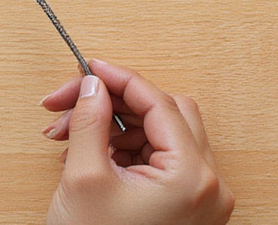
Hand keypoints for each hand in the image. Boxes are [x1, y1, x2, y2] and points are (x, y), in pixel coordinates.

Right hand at [40, 60, 233, 224]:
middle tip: (69, 102)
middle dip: (113, 104)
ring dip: (115, 130)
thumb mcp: (84, 180)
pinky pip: (160, 163)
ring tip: (68, 139)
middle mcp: (208, 186)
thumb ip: (90, 122)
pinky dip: (126, 154)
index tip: (87, 67)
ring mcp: (201, 201)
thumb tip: (92, 85)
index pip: (158, 103)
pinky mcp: (187, 211)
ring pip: (161, 137)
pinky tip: (89, 157)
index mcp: (193, 176)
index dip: (118, 78)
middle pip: (165, 114)